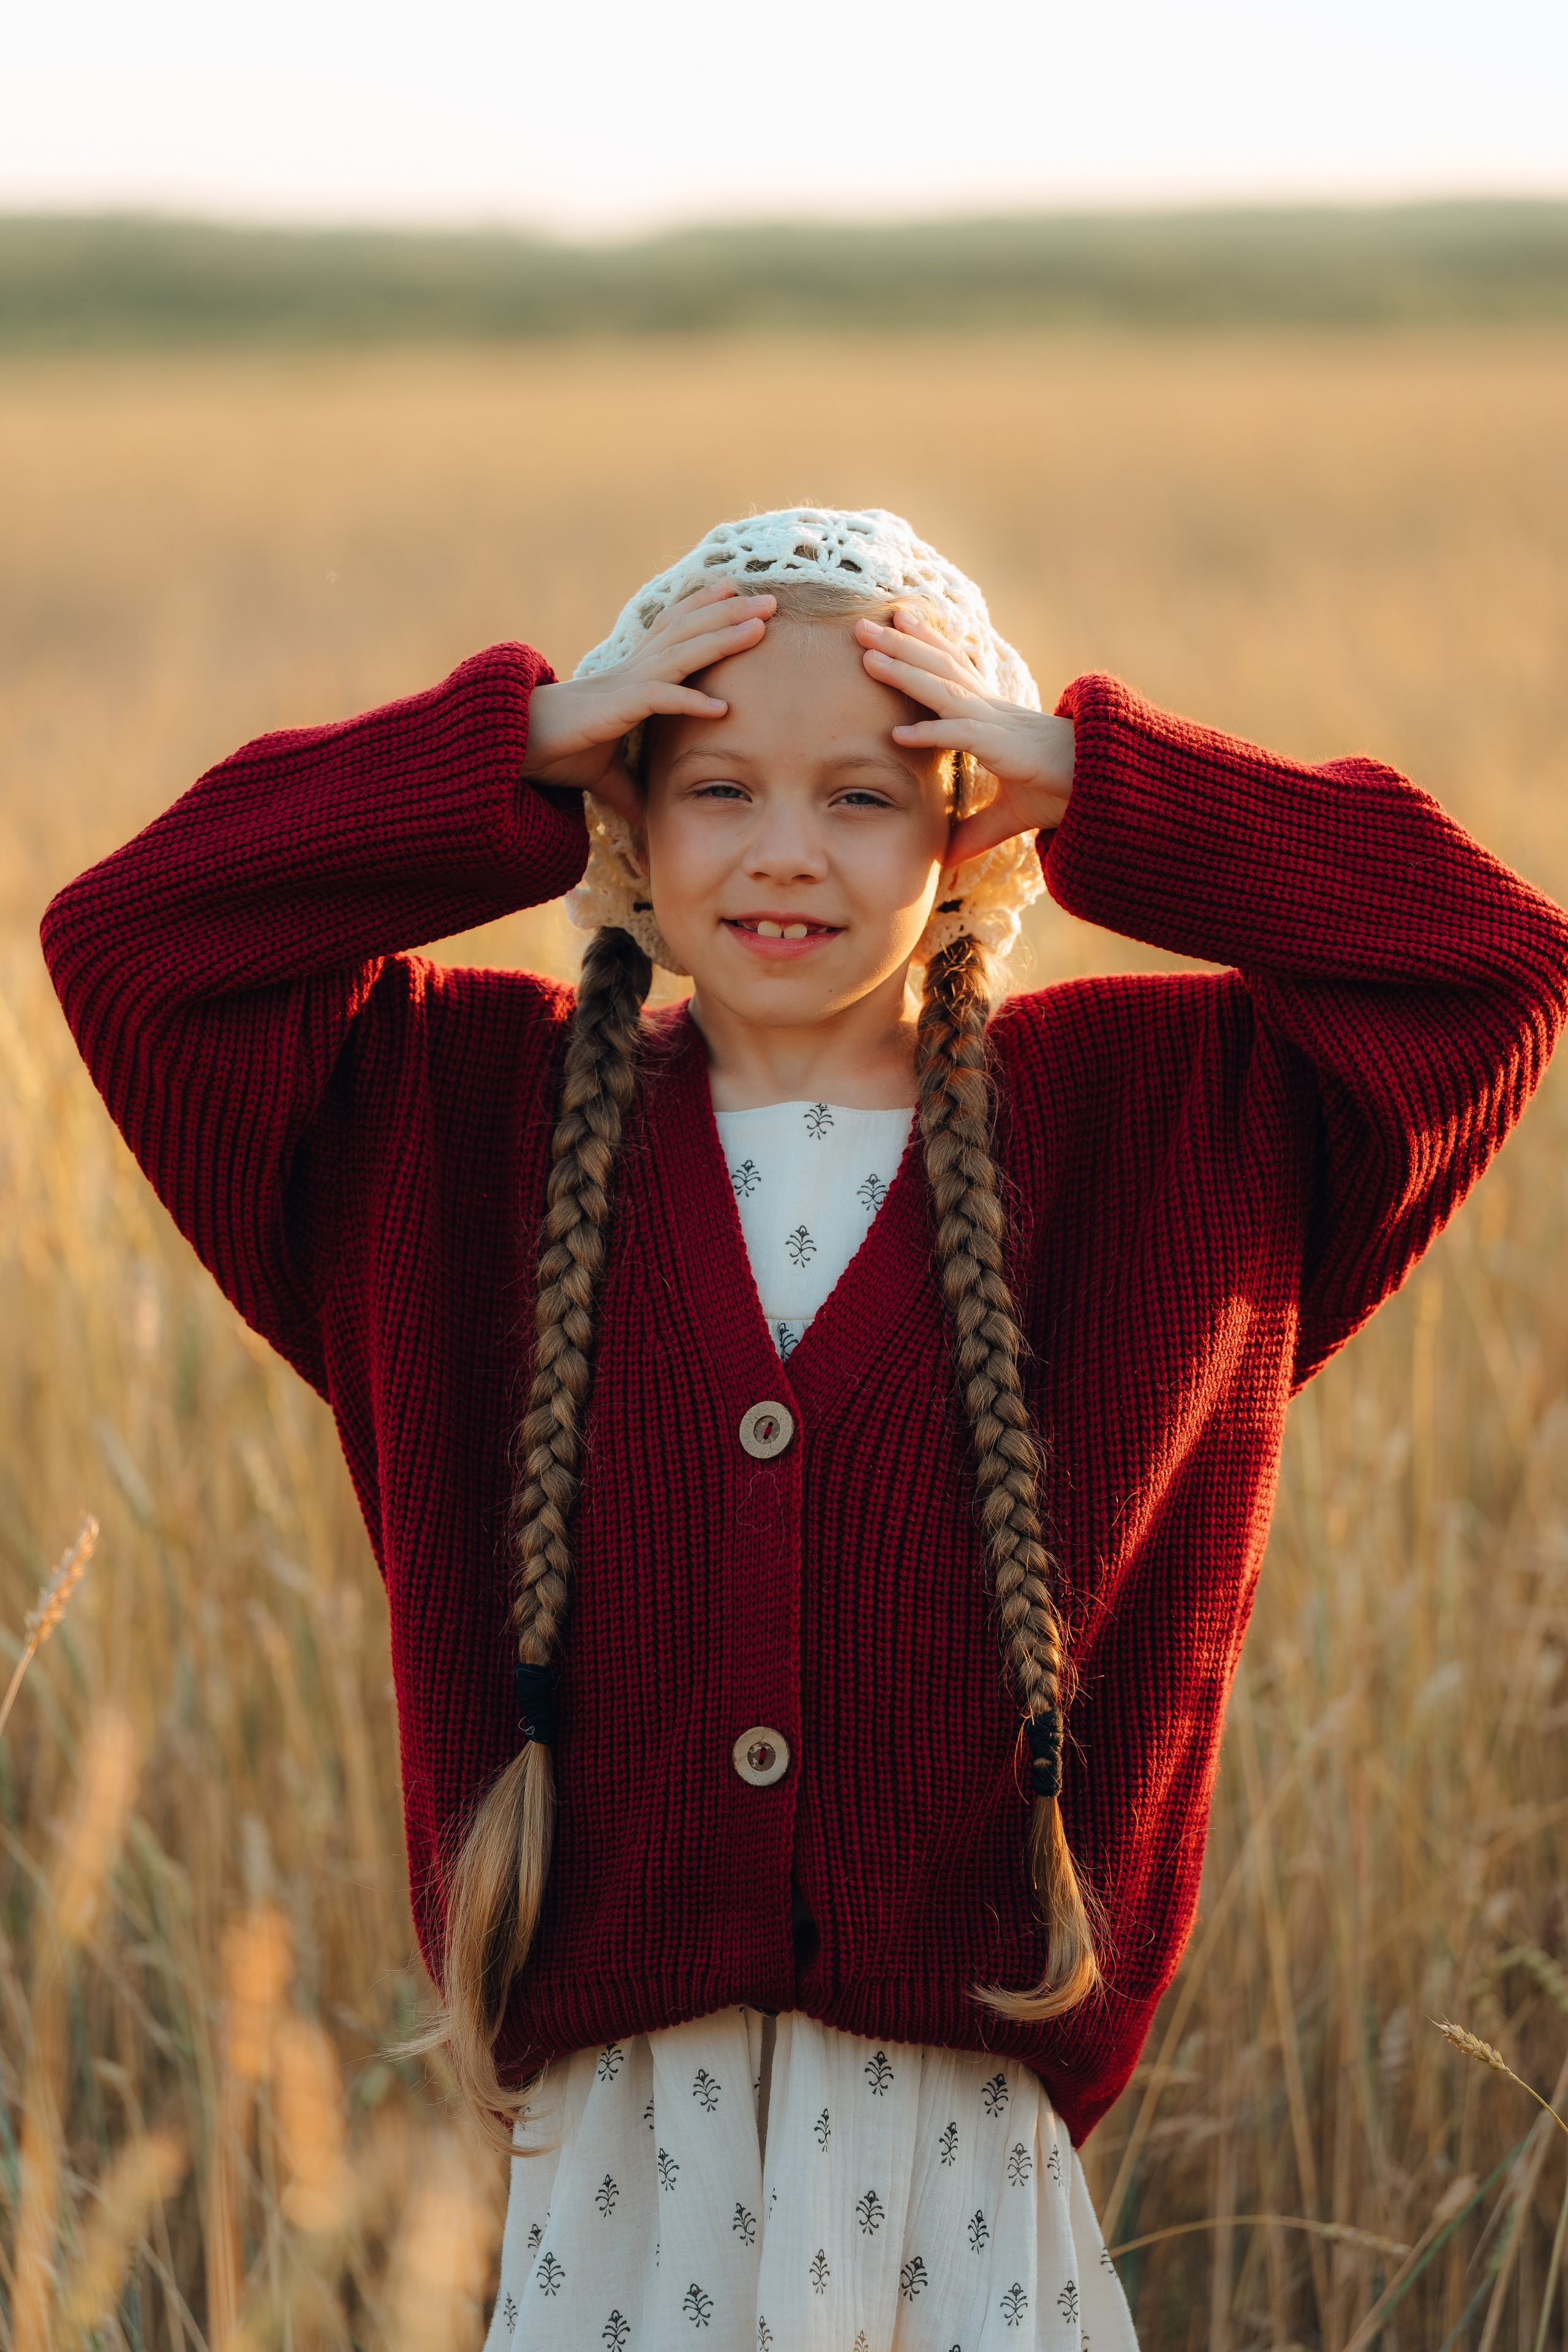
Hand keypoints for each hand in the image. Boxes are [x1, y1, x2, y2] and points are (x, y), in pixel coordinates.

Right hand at [522, 584, 776, 820]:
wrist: (515, 744)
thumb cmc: (556, 750)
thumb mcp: (602, 772)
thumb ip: (627, 789)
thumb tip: (644, 820)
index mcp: (632, 675)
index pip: (673, 631)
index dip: (703, 609)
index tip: (735, 592)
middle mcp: (634, 670)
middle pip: (689, 631)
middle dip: (730, 613)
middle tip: (771, 600)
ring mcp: (627, 684)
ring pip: (683, 652)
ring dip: (723, 638)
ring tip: (760, 627)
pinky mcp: (617, 707)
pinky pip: (660, 699)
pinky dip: (690, 700)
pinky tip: (721, 707)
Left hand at [856, 608, 1073, 862]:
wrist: (1104, 788)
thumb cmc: (1062, 791)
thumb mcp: (1009, 813)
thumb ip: (974, 830)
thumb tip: (946, 858)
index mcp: (992, 715)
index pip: (953, 669)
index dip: (925, 642)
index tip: (898, 620)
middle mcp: (990, 710)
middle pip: (938, 666)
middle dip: (899, 643)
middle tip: (861, 625)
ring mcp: (995, 724)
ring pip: (942, 689)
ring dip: (904, 670)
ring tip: (867, 655)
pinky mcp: (1003, 747)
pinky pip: (961, 735)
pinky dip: (931, 732)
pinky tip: (899, 734)